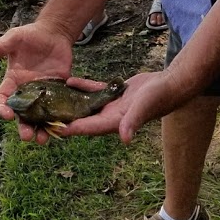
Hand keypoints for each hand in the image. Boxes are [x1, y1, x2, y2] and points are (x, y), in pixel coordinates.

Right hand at [0, 23, 72, 143]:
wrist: (54, 33)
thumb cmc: (30, 36)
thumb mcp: (13, 40)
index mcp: (12, 82)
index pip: (3, 99)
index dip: (2, 108)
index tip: (6, 115)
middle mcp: (26, 92)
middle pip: (21, 115)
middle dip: (23, 127)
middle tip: (26, 136)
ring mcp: (43, 94)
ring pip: (40, 117)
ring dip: (41, 129)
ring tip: (43, 139)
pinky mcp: (59, 92)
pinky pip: (58, 109)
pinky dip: (59, 119)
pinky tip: (62, 127)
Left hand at [62, 71, 186, 142]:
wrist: (172, 84)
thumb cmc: (160, 96)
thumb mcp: (145, 107)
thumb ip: (134, 121)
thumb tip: (125, 138)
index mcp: (116, 122)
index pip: (90, 127)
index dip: (73, 128)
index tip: (55, 129)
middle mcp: (112, 116)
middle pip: (85, 119)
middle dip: (67, 118)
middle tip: (46, 116)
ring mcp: (114, 105)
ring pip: (88, 105)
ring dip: (72, 102)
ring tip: (53, 98)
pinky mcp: (117, 93)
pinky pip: (96, 91)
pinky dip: (84, 87)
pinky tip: (70, 81)